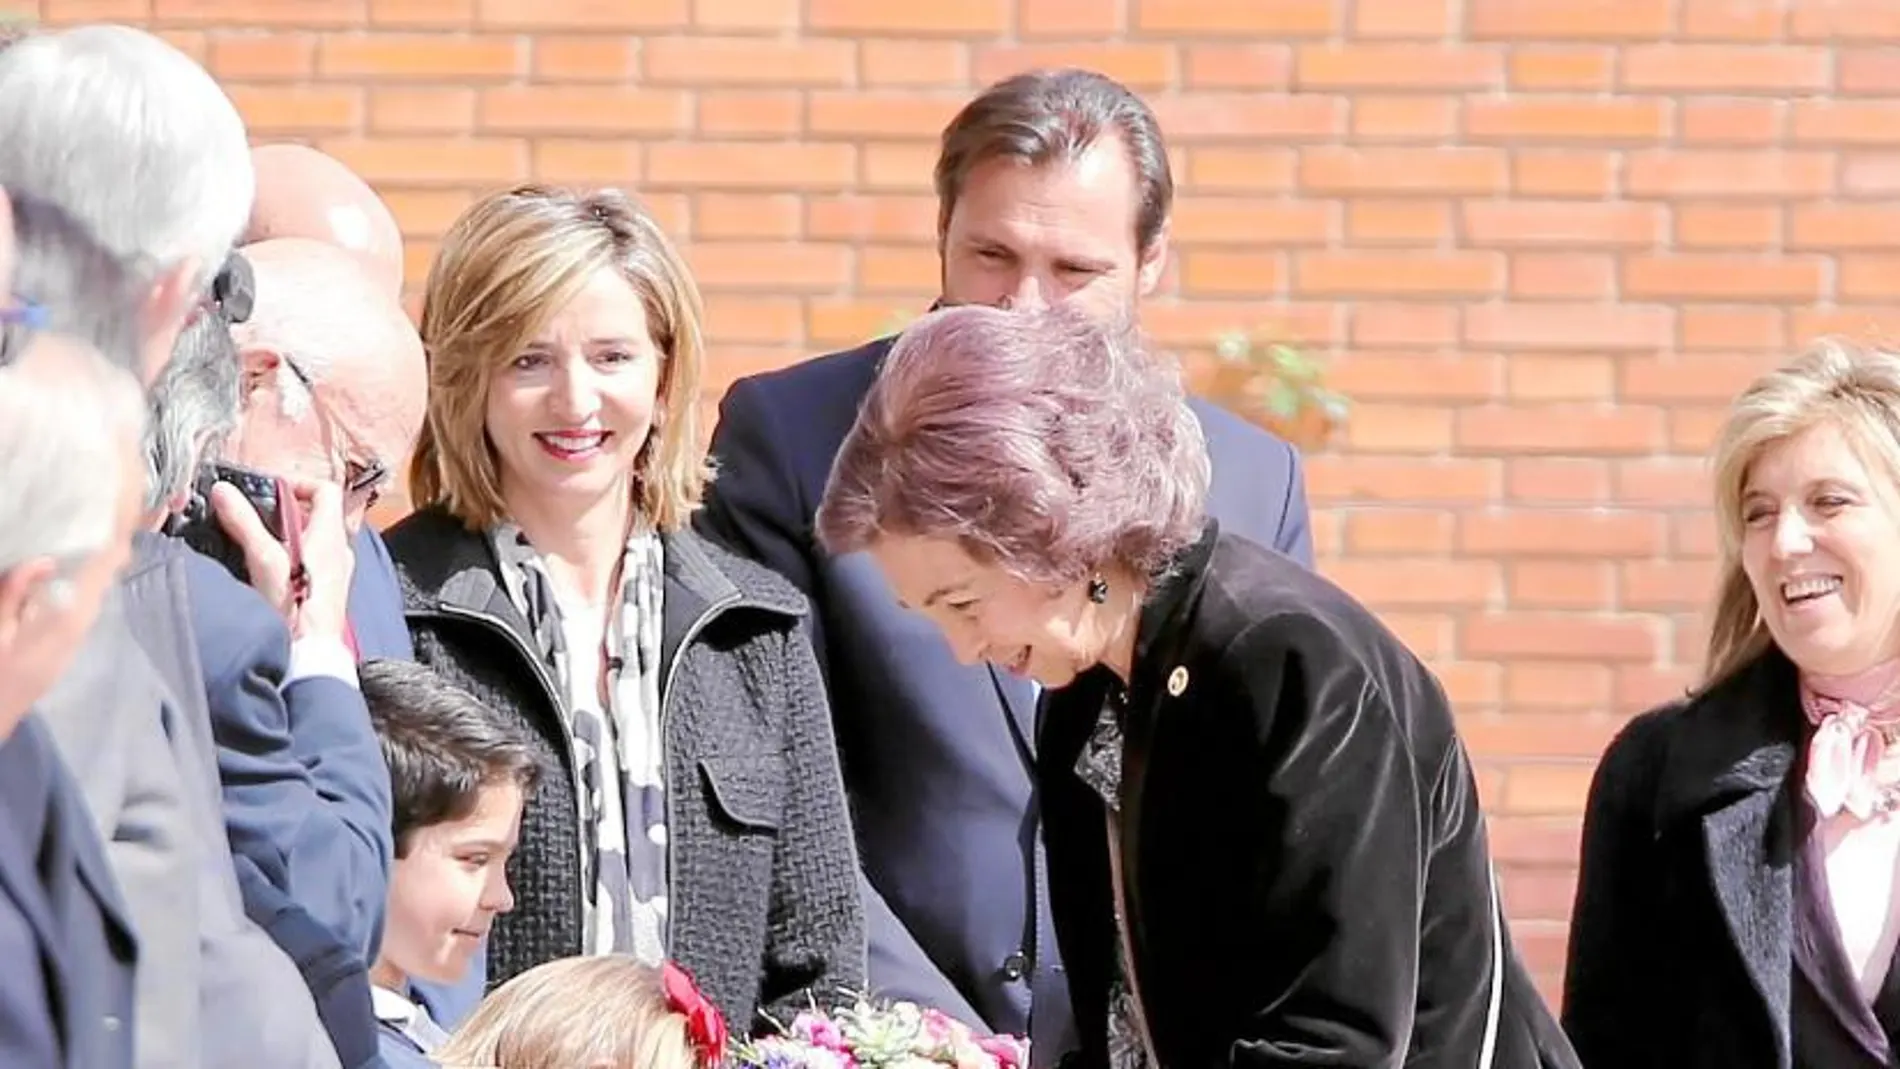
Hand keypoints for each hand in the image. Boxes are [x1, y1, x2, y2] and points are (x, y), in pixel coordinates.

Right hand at [212, 477, 355, 639]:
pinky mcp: (327, 590)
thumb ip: (245, 523)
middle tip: (254, 517)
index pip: (326, 490)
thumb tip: (225, 491)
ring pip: (312, 538)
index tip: (270, 492)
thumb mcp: (265, 560)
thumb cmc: (295, 609)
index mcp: (331, 536)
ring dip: (285, 534)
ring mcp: (336, 572)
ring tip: (256, 543)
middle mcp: (340, 551)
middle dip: (284, 510)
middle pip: (316, 513)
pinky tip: (267, 571)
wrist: (310, 655)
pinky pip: (311, 560)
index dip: (298, 484)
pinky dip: (291, 555)